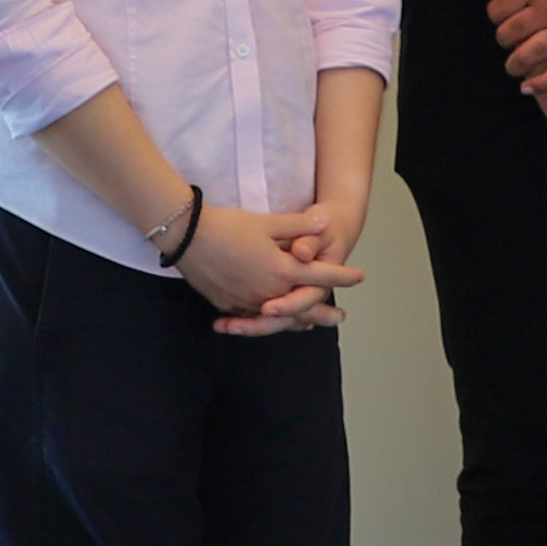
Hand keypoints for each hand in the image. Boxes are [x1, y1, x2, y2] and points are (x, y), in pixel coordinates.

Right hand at [176, 200, 363, 329]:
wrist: (186, 237)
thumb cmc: (228, 226)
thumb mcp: (268, 222)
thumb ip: (300, 226)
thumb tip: (326, 222)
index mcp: (282, 270)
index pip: (321, 275)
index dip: (343, 275)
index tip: (360, 276)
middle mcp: (268, 292)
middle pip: (304, 307)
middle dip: (324, 311)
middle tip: (340, 316)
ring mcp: (248, 302)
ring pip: (279, 318)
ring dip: (297, 320)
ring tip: (309, 323)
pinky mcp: (229, 305)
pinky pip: (254, 318)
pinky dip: (268, 321)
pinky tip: (271, 319)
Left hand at [484, 0, 546, 88]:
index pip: (497, 9)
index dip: (495, 15)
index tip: (502, 18)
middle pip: (509, 34)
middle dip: (504, 39)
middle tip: (509, 40)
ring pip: (528, 55)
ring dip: (515, 64)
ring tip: (514, 66)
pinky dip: (541, 83)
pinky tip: (530, 86)